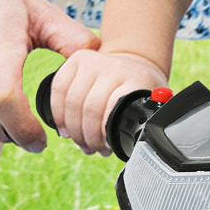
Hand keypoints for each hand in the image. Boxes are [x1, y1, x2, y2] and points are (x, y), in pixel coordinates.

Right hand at [50, 48, 169, 155]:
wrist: (133, 65)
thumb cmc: (140, 91)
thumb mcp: (150, 105)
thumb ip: (144, 122)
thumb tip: (134, 145)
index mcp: (137, 79)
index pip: (113, 109)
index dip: (104, 133)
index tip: (107, 148)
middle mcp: (114, 67)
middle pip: (90, 108)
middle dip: (88, 137)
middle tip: (92, 149)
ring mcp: (94, 61)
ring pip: (72, 101)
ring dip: (73, 129)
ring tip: (81, 143)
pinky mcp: (76, 60)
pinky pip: (59, 88)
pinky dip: (59, 113)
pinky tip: (64, 129)